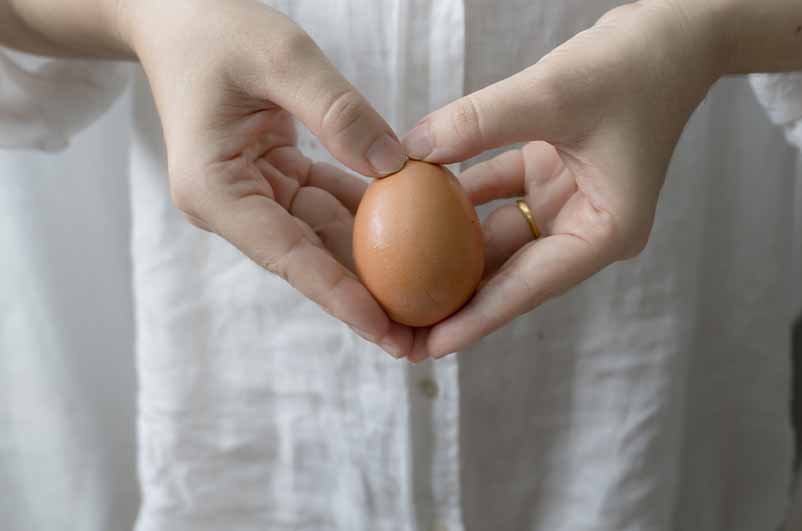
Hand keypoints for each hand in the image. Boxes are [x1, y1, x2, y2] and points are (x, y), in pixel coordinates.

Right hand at [125, 0, 413, 356]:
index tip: (386, 330)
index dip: (341, 297)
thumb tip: (396, 167)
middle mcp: (234, 205)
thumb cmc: (214, 28)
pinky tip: (422, 234)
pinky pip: (332, 205)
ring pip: (328, 239)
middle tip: (423, 341)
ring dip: (378, 267)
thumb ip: (338, 111)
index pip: (289, 257)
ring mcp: (255, 195)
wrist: (176, 14)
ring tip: (431, 303)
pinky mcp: (277, 180)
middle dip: (368, 301)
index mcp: (215, 191)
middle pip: (312, 262)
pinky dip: (374, 218)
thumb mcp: (279, 56)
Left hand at [402, 1, 722, 359]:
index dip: (477, 319)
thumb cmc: (634, 66)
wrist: (670, 34)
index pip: (530, 284)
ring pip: (496, 236)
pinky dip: (458, 193)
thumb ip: (479, 122)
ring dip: (447, 246)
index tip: (430, 347)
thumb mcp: (555, 93)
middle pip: (509, 273)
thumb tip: (409, 151)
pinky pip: (495, 193)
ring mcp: (566, 201)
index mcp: (605, 232)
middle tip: (401, 327)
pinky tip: (413, 197)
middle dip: (455, 297)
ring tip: (395, 274)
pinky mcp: (551, 174)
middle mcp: (585, 226)